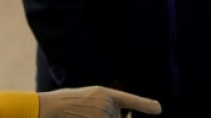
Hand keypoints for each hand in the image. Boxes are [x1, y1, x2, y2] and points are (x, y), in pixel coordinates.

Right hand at [37, 86, 160, 117]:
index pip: (130, 100)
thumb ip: (108, 107)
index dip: (145, 105)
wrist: (51, 108)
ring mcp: (102, 116)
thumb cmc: (69, 103)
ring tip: (86, 115)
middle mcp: (106, 105)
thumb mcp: (91, 98)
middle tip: (92, 113)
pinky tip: (88, 115)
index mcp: (105, 94)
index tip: (159, 109)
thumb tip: (126, 116)